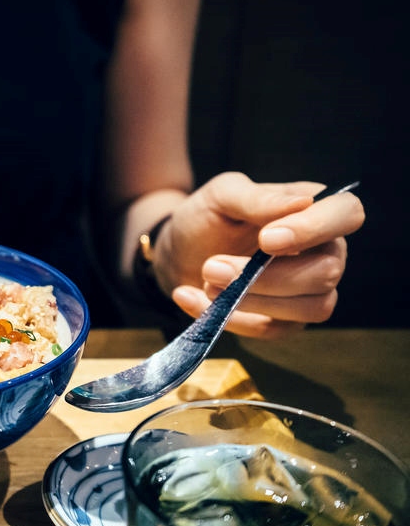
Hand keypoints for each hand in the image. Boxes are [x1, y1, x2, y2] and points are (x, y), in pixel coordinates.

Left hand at [153, 172, 364, 338]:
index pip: (347, 214)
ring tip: (207, 281)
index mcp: (316, 210)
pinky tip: (192, 297)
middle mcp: (324, 252)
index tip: (266, 239)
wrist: (179, 249)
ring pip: (312, 308)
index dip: (314, 229)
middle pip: (327, 272)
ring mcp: (309, 290)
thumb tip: (304, 202)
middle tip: (212, 266)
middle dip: (267, 276)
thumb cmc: (208, 216)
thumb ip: (258, 199)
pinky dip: (230, 319)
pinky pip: (272, 330)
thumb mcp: (222, 195)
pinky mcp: (284, 321)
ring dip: (254, 300)